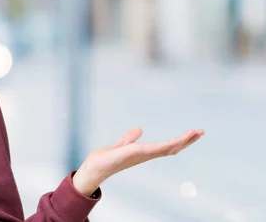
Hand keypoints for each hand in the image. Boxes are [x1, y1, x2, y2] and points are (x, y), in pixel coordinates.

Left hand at [72, 128, 204, 196]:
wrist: (95, 167)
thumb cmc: (106, 158)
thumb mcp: (120, 145)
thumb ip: (129, 138)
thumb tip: (139, 130)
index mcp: (145, 151)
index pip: (167, 146)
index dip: (180, 141)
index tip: (193, 132)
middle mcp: (147, 154)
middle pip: (172, 147)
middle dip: (187, 141)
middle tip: (202, 131)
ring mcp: (143, 154)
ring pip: (168, 148)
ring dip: (183, 141)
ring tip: (196, 132)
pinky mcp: (137, 153)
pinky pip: (156, 149)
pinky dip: (168, 144)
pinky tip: (178, 139)